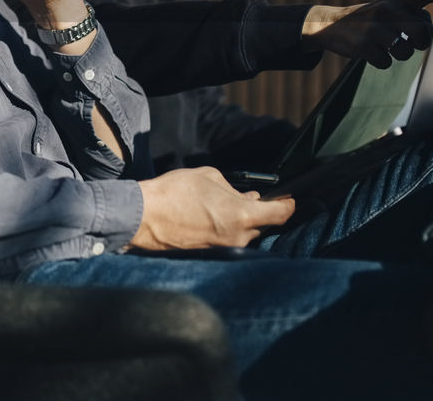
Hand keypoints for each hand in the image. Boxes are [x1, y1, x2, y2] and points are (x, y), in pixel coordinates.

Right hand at [129, 167, 295, 251]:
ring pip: (244, 234)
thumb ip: (233, 188)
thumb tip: (245, 196)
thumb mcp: (208, 177)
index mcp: (241, 215)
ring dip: (241, 221)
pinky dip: (226, 230)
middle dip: (259, 211)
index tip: (288, 198)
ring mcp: (224, 249)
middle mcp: (238, 237)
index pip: (281, 215)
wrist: (144, 217)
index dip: (288, 204)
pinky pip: (228, 241)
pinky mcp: (210, 254)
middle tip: (250, 197)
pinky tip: (212, 217)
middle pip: (262, 225)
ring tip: (222, 205)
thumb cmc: (174, 193)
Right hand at [301, 0, 432, 68]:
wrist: (330, 24)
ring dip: (401, 55)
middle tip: (414, 44)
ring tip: (391, 49)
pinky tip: (373, 53)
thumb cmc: (369, 19)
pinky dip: (382, 62)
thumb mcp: (387, 7)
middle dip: (422, 43)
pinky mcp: (363, 44)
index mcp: (396, 0)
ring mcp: (374, 28)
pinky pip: (386, 62)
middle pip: (422, 32)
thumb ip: (411, 12)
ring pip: (405, 51)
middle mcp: (387, 11)